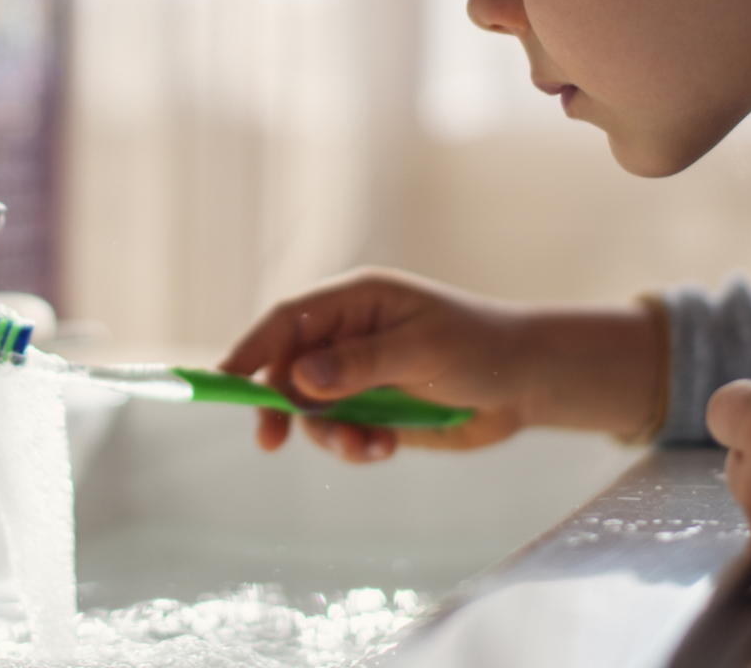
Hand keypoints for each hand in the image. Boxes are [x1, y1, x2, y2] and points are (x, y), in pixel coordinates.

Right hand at [220, 266, 663, 462]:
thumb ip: (361, 364)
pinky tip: (386, 448)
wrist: (528, 383)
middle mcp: (348, 336)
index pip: (288, 320)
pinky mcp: (374, 410)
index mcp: (356, 301)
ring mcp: (359, 375)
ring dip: (329, 434)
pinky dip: (354, 447)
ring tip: (367, 447)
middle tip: (271, 440)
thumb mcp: (421, 351)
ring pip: (311, 410)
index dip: (251, 347)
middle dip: (280, 405)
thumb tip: (300, 377)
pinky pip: (340, 433)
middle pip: (286, 369)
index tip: (223, 379)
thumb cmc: (481, 347)